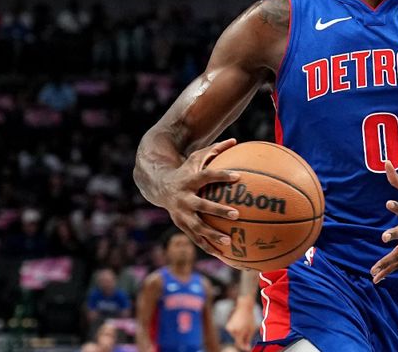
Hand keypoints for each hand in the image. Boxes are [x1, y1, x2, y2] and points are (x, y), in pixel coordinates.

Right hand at [162, 138, 241, 260]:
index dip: (222, 176)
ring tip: (230, 242)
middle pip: (202, 205)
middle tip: (237, 214)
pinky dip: (207, 247)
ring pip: (197, 227)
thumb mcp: (195, 158)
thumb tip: (235, 141)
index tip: (238, 176)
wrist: (159, 187)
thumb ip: (214, 150)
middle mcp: (184, 198)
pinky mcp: (181, 225)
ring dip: (213, 235)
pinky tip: (222, 256)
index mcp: (189, 180)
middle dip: (218, 210)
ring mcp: (181, 214)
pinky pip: (195, 238)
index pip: (207, 176)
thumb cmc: (185, 170)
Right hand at [226, 295, 257, 350]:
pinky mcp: (227, 326)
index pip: (239, 344)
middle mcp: (232, 331)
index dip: (244, 347)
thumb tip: (247, 347)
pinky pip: (233, 332)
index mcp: (239, 332)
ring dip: (239, 334)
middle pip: (237, 340)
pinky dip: (236, 330)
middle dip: (243, 339)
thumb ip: (248, 339)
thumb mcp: (252, 329)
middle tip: (248, 332)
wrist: (243, 307)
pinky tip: (240, 324)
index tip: (249, 348)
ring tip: (244, 326)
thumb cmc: (249, 318)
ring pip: (235, 336)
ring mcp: (229, 328)